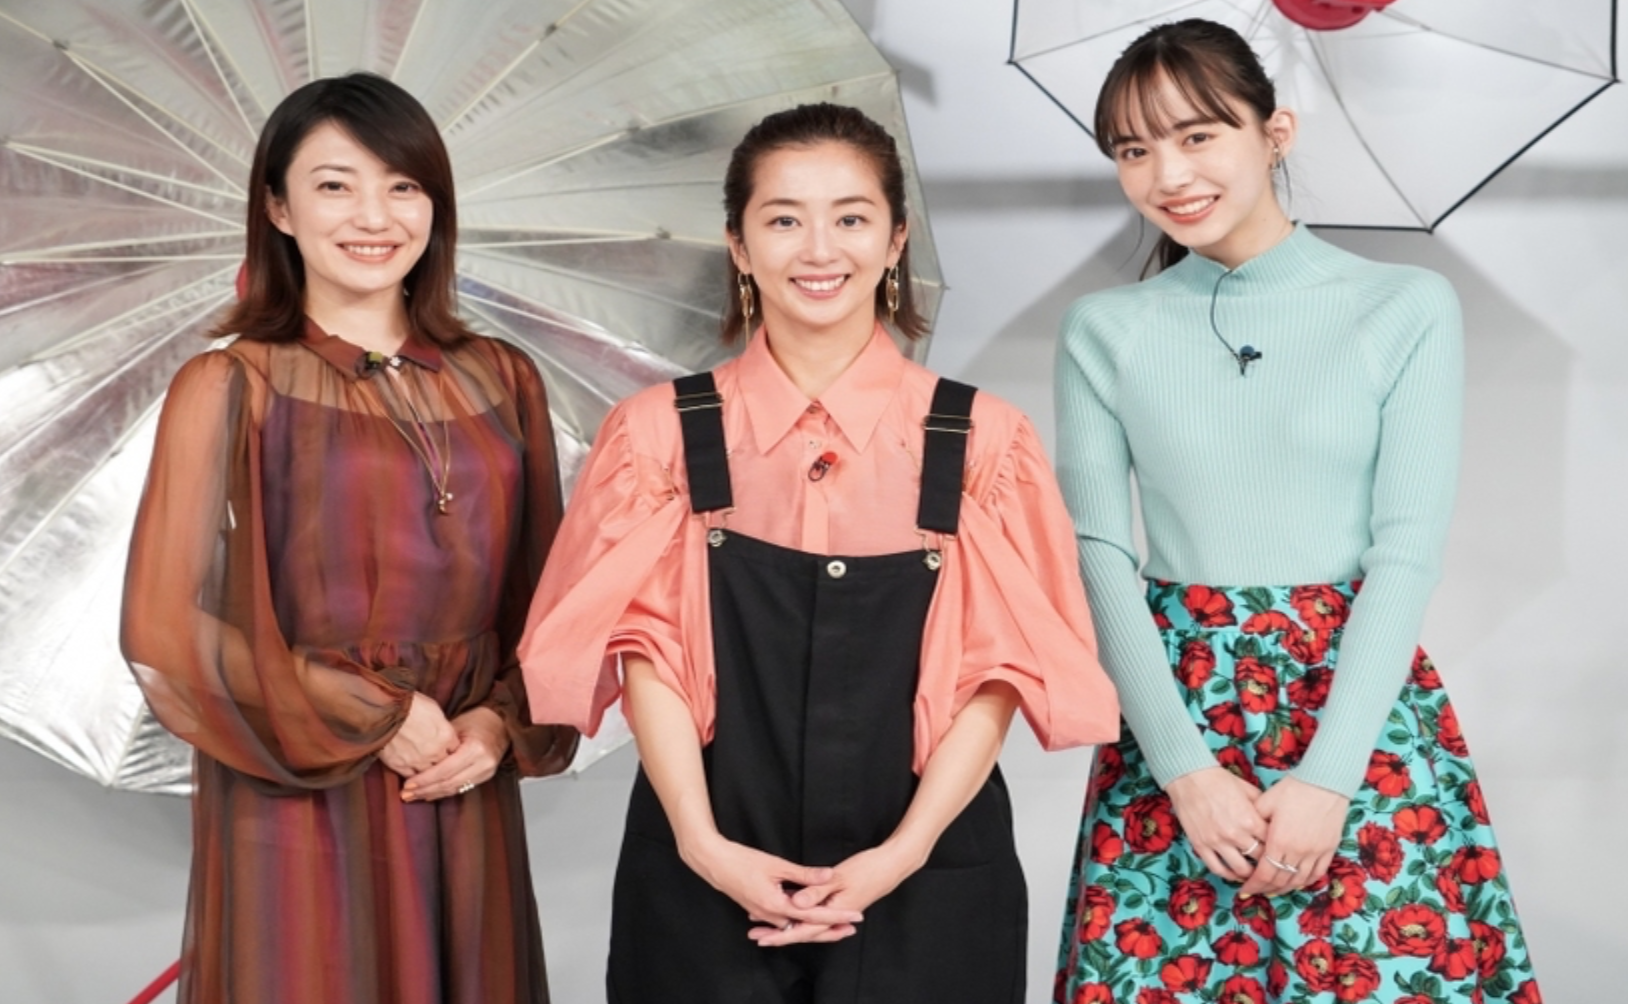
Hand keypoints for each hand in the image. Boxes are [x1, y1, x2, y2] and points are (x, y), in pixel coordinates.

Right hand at [378, 693, 457, 777]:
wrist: (386, 709)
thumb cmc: (410, 704)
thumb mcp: (434, 710)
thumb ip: (442, 726)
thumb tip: (443, 732)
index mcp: (446, 736)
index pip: (455, 750)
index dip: (451, 750)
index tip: (447, 749)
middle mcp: (435, 751)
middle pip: (444, 764)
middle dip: (441, 762)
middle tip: (436, 760)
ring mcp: (418, 760)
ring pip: (429, 774)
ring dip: (427, 771)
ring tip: (423, 768)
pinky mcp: (400, 766)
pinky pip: (411, 777)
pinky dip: (412, 777)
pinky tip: (412, 773)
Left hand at [401, 706, 509, 801]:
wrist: (500, 723)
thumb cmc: (476, 720)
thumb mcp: (455, 727)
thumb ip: (439, 745)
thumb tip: (413, 758)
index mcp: (475, 748)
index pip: (445, 770)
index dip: (425, 779)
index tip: (407, 784)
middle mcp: (483, 763)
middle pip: (449, 783)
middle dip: (425, 790)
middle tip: (406, 794)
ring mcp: (486, 772)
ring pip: (454, 789)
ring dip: (432, 794)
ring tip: (413, 796)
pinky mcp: (485, 777)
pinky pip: (461, 788)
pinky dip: (444, 792)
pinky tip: (429, 794)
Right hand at [681, 833, 865, 943]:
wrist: (713, 862)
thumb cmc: (742, 861)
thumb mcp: (777, 865)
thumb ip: (804, 874)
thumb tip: (828, 875)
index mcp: (776, 905)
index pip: (813, 915)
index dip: (837, 915)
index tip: (856, 916)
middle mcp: (770, 915)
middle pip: (806, 927)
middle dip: (830, 927)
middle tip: (852, 925)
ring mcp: (763, 914)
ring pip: (794, 925)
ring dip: (814, 923)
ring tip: (836, 920)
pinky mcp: (758, 908)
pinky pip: (782, 919)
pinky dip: (797, 918)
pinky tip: (806, 911)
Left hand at [752, 840, 925, 946]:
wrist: (893, 865)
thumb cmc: (868, 868)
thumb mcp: (840, 876)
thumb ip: (816, 890)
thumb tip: (797, 904)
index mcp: (834, 911)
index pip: (803, 929)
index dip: (781, 934)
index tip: (763, 939)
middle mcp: (836, 916)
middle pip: (804, 931)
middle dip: (780, 934)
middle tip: (757, 937)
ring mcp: (839, 910)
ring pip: (809, 924)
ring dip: (789, 926)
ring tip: (766, 927)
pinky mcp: (841, 903)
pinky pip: (817, 916)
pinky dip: (802, 916)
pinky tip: (792, 912)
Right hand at [1165, 767, 1269, 882]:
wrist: (1189, 776)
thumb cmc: (1218, 779)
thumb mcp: (1246, 788)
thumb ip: (1261, 805)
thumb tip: (1272, 817)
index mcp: (1250, 819)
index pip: (1271, 843)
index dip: (1276, 846)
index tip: (1276, 848)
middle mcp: (1235, 834)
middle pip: (1259, 858)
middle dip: (1266, 861)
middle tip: (1268, 862)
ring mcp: (1217, 842)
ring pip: (1240, 869)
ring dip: (1249, 873)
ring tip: (1253, 872)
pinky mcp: (1201, 846)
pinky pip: (1217, 868)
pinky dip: (1227, 875)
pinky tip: (1233, 873)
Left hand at [1238, 776, 1349, 896]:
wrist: (1325, 782)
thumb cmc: (1293, 789)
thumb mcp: (1266, 802)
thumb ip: (1254, 821)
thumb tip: (1245, 834)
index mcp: (1278, 841)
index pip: (1264, 873)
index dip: (1253, 884)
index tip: (1244, 889)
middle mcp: (1297, 851)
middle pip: (1280, 880)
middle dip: (1265, 889)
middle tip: (1256, 891)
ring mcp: (1315, 852)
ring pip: (1298, 880)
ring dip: (1285, 888)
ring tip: (1273, 890)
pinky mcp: (1328, 849)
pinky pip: (1317, 873)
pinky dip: (1305, 881)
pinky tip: (1297, 882)